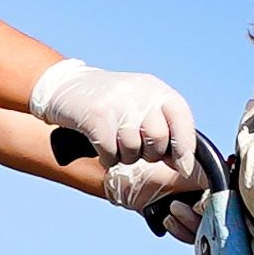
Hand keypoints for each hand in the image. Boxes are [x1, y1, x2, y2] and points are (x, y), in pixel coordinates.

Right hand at [29, 59, 205, 196]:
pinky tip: (102, 148)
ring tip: (116, 144)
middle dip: (149, 155)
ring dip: (125, 157)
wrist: (68, 87)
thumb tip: (185, 165)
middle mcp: (140, 92)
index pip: (181, 119)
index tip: (183, 167)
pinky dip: (107, 158)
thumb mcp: (143, 106)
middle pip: (158, 139)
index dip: (185, 147)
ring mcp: (117, 102)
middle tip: (135, 149)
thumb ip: (165, 129)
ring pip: (133, 149)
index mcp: (157, 90)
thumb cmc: (113, 105)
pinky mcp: (95, 115)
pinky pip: (110, 152)